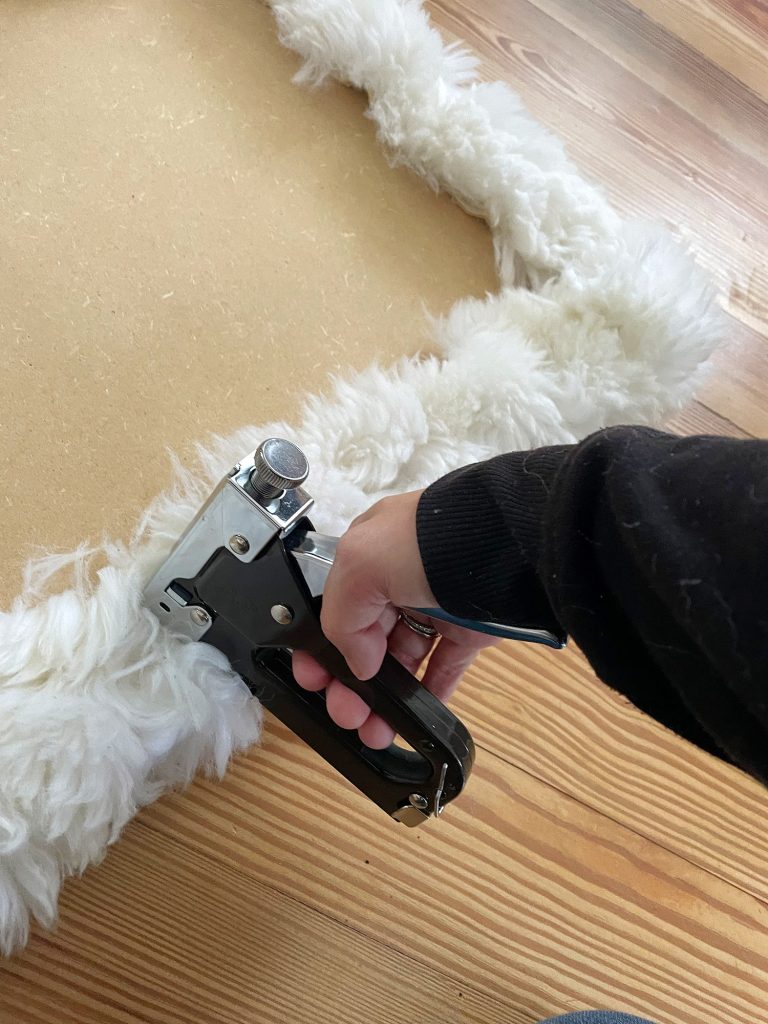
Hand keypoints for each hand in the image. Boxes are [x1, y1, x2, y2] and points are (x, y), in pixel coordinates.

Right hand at [291, 490, 497, 748]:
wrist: (506, 545)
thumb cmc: (428, 542)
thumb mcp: (361, 564)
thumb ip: (341, 615)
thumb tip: (360, 662)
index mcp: (370, 555)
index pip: (336, 608)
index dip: (322, 647)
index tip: (314, 681)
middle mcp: (399, 580)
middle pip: (366, 640)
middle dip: (350, 683)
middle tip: (346, 715)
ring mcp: (435, 606)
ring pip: (401, 660)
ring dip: (385, 698)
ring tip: (375, 731)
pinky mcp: (469, 631)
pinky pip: (443, 668)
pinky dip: (427, 694)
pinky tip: (411, 720)